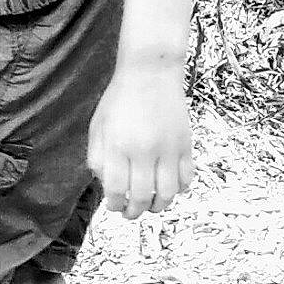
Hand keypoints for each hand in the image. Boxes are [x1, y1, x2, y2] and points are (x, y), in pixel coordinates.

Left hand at [86, 61, 193, 220]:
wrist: (151, 71)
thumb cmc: (121, 97)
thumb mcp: (98, 125)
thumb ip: (97, 157)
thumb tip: (105, 185)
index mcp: (118, 145)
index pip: (116, 190)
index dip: (114, 205)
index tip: (114, 205)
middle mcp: (144, 150)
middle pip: (141, 197)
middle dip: (134, 212)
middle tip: (130, 212)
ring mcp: (168, 148)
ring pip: (167, 194)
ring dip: (158, 206)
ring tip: (150, 205)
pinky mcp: (185, 144)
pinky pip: (186, 179)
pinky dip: (178, 189)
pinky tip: (168, 186)